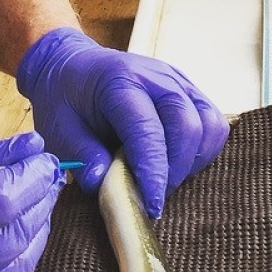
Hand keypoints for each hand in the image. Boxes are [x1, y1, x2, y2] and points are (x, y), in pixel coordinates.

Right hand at [0, 133, 62, 271]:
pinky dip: (15, 269)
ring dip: (35, 235)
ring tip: (30, 210)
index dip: (31, 176)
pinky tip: (7, 246)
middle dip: (40, 202)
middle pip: (17, 235)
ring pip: (20, 270)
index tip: (42, 159)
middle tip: (43, 181)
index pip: (0, 199)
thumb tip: (31, 146)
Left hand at [15, 27, 227, 216]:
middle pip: (188, 127)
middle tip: (152, 195)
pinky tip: (175, 162)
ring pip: (209, 125)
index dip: (153, 172)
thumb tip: (105, 187)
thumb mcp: (58, 128)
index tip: (151, 206)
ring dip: (192, 161)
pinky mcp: (190, 91)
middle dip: (175, 171)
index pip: (148, 130)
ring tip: (163, 178)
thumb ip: (83, 156)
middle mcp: (157, 76)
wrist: (71, 64)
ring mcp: (178, 81)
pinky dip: (202, 150)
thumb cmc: (64, 97)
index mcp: (120, 81)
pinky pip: (213, 124)